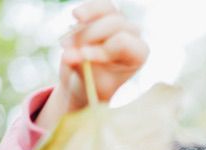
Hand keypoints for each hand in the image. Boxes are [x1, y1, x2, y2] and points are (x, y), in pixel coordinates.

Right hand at [36, 0, 148, 128]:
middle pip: (114, 24)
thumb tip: (67, 56)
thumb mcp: (90, 84)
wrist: (86, 79)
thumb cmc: (94, 86)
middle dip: (88, 36)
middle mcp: (133, 36)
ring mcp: (120, 22)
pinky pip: (98, 5)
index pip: (122, 42)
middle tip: (67, 49)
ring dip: (84, 22)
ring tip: (67, 39)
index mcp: (138, 54)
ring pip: (106, 10)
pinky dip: (86, 10)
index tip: (83, 57)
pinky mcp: (105, 14)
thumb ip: (82, 69)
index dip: (100, 47)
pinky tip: (75, 17)